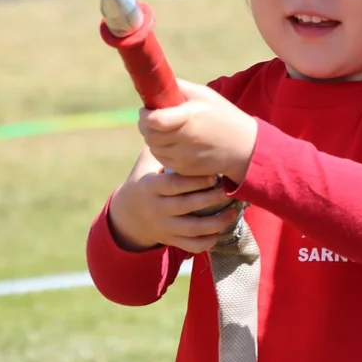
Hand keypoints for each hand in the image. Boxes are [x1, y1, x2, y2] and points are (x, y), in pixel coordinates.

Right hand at [108, 149, 240, 253]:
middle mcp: (157, 208)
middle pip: (187, 206)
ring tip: (233, 213)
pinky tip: (219, 232)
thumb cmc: (145, 179)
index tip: (213, 175)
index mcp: (150, 187)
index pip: (174, 184)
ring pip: (192, 229)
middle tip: (227, 190)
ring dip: (215, 223)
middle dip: (210, 199)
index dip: (194, 181)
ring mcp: (164, 227)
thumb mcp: (146, 161)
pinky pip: (190, 246)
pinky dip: (207, 242)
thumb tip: (173, 115)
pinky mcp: (170, 240)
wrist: (128, 215)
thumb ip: (160, 143)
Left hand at [137, 79, 257, 184]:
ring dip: (152, 138)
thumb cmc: (223, 116)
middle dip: (145, 125)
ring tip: (163, 129)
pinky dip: (161, 150)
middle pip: (149, 135)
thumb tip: (157, 82)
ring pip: (153, 148)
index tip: (146, 109)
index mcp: (190, 118)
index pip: (155, 120)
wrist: (244, 148)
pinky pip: (162, 159)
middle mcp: (186, 140)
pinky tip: (172, 142)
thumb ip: (180, 87)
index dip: (144, 115)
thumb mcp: (205, 95)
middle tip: (151, 118)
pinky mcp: (184, 169)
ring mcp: (184, 157)